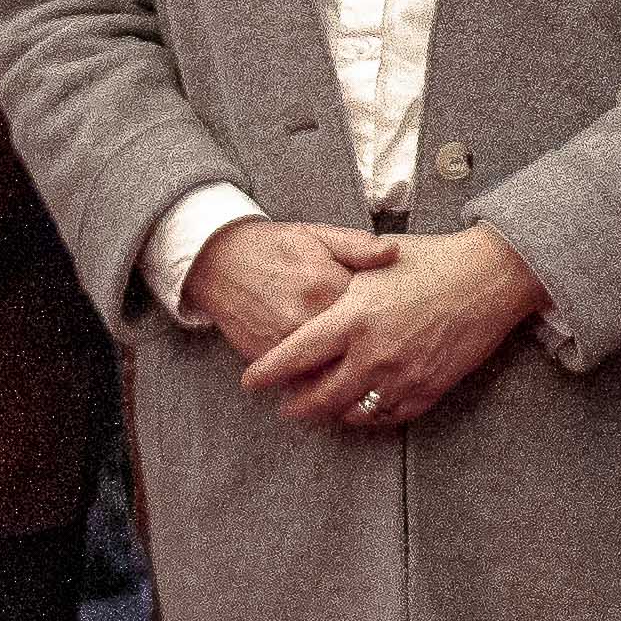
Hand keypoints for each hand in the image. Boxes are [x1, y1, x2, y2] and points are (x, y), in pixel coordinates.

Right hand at [187, 213, 387, 367]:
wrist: (219, 260)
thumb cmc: (274, 246)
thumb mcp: (319, 236)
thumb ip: (358, 247)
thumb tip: (394, 254)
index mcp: (327, 284)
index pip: (371, 314)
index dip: (389, 323)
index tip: (402, 327)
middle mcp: (306, 316)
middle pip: (353, 351)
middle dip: (373, 357)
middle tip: (391, 361)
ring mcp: (284, 340)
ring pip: (327, 372)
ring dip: (347, 379)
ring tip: (368, 382)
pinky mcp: (264, 355)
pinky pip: (298, 380)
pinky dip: (316, 385)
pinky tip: (332, 385)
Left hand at [245, 224, 545, 432]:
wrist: (490, 277)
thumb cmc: (432, 260)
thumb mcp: (375, 263)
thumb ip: (340, 285)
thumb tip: (312, 303)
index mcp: (351, 318)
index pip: (293, 356)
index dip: (266, 373)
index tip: (250, 382)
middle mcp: (372, 353)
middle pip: (318, 397)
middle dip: (295, 408)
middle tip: (285, 409)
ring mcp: (401, 376)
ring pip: (353, 413)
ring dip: (333, 415)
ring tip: (322, 411)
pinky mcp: (429, 389)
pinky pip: (390, 415)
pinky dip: (372, 416)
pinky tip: (363, 410)